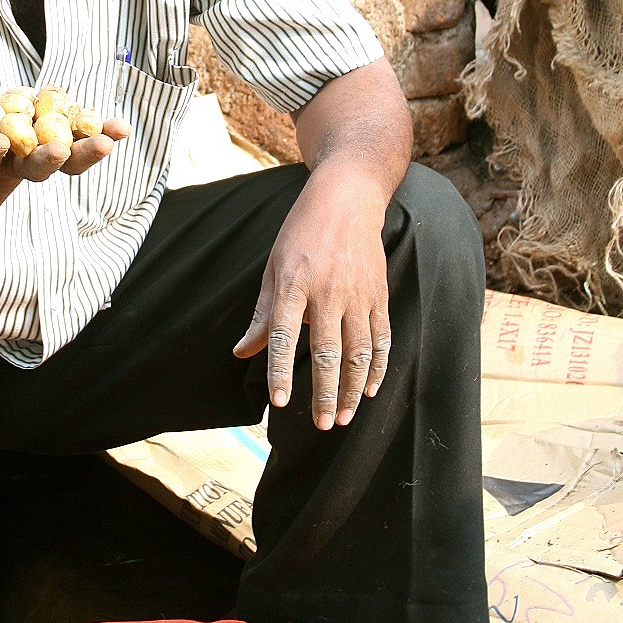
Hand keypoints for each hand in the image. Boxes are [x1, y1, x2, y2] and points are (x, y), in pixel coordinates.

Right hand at [0, 87, 128, 181]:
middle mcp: (20, 160)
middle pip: (37, 166)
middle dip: (48, 159)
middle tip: (58, 151)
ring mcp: (47, 149)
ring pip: (68, 157)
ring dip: (87, 151)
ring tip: (106, 143)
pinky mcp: (68, 134)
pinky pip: (88, 136)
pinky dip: (106, 133)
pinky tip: (121, 129)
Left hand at [234, 164, 391, 429]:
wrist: (347, 199)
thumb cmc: (301, 234)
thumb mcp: (273, 268)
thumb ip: (262, 315)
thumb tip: (242, 352)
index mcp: (294, 284)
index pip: (284, 336)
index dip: (281, 370)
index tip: (279, 402)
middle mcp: (328, 291)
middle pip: (327, 352)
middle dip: (324, 393)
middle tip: (320, 424)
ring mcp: (358, 294)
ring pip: (358, 352)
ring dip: (350, 388)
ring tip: (342, 417)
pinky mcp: (379, 294)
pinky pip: (381, 338)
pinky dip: (376, 368)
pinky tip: (367, 390)